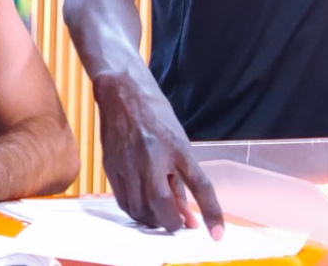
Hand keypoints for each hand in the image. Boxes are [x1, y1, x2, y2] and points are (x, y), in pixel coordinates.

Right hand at [94, 71, 224, 237]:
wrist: (121, 92)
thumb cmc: (154, 113)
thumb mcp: (177, 141)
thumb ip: (180, 178)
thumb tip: (186, 213)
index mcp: (177, 148)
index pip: (200, 187)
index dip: (211, 213)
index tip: (216, 234)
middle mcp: (152, 158)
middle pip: (163, 206)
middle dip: (172, 223)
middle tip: (178, 223)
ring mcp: (129, 163)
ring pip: (141, 210)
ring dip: (153, 220)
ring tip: (160, 216)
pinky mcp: (111, 166)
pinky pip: (123, 202)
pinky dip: (136, 212)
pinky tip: (143, 207)